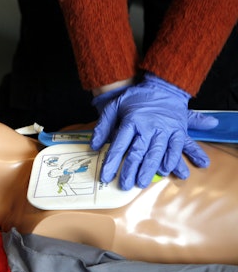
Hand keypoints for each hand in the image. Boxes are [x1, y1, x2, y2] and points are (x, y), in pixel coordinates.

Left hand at [91, 74, 213, 189]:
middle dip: (130, 171)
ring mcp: (164, 129)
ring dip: (148, 170)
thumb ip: (103, 126)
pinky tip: (164, 171)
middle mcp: (148, 126)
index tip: (105, 176)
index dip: (111, 162)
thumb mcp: (114, 106)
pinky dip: (170, 160)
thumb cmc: (135, 99)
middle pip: (137, 152)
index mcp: (130, 121)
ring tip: (141, 183)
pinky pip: (175, 148)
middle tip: (124, 185)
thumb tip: (93, 146)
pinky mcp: (178, 130)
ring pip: (155, 153)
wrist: (163, 87)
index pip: (118, 145)